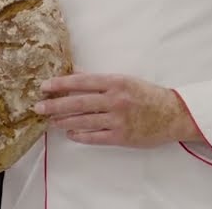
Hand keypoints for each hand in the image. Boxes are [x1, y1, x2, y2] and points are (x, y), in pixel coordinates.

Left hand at [34, 73, 199, 147]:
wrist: (172, 115)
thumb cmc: (148, 95)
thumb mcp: (125, 81)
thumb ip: (100, 80)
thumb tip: (76, 75)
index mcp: (115, 82)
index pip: (82, 82)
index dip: (61, 84)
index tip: (45, 86)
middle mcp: (115, 100)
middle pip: (78, 102)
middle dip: (56, 105)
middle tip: (39, 107)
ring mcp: (117, 120)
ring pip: (84, 121)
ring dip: (64, 121)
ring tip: (50, 121)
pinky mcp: (121, 137)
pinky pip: (95, 137)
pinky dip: (80, 135)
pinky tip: (70, 133)